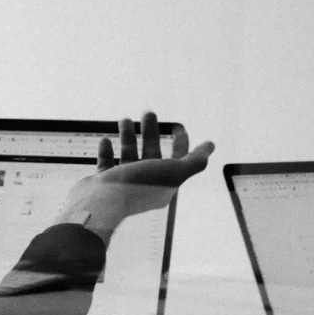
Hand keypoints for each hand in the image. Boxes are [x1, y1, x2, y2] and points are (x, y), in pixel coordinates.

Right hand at [55, 111, 213, 245]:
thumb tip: (211, 146)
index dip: (181, 143)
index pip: (178, 161)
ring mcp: (122, 184)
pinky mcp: (103, 183)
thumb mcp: (174, 172)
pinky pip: (106, 164)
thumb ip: (195, 161)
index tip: (178, 126)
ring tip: (125, 119)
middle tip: (148, 112)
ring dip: (128, 137)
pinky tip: (106, 140)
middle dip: (152, 133)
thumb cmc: (139, 186)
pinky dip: (107, 151)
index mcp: (164, 184)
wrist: (102, 202)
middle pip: (152, 154)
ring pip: (128, 156)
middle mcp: (144, 184)